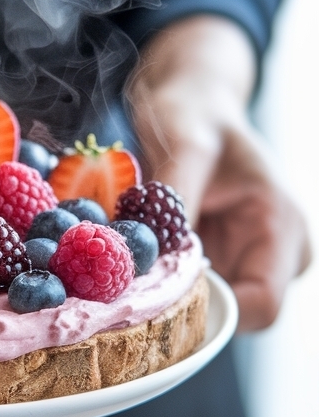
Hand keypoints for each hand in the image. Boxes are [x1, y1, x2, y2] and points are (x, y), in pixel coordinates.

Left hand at [127, 17, 310, 331]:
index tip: (160, 286)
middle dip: (183, 304)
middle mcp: (278, 252)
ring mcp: (252, 259)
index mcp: (282, 225)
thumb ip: (174, 200)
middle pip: (234, 314)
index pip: (261, 307)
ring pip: (210, 308)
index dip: (209, 307)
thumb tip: (150, 256)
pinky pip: (194, 291)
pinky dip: (165, 281)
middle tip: (134, 276)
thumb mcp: (185, 143)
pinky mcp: (225, 259)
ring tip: (136, 257)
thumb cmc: (194, 111)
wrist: (192, 102)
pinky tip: (141, 255)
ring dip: (170, 293)